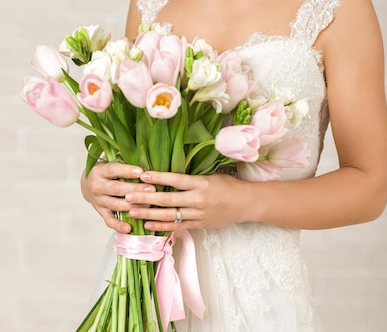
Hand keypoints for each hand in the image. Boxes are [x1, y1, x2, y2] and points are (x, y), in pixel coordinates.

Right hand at [81, 162, 155, 232]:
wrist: (87, 184)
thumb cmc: (105, 170)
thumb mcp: (109, 160)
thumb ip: (122, 159)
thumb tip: (143, 157)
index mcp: (99, 171)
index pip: (113, 170)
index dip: (127, 171)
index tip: (141, 172)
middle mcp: (97, 186)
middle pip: (116, 188)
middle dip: (135, 189)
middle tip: (151, 189)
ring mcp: (98, 201)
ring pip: (115, 205)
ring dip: (132, 206)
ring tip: (148, 205)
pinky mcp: (100, 212)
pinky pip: (109, 220)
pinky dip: (118, 225)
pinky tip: (129, 228)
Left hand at [125, 170, 249, 231]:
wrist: (245, 204)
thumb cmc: (228, 186)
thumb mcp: (210, 176)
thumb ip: (191, 178)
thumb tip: (169, 175)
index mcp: (200, 183)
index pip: (175, 179)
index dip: (158, 177)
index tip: (142, 175)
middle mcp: (197, 199)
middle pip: (167, 199)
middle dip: (146, 198)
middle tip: (127, 196)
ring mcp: (197, 214)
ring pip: (169, 215)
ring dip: (149, 214)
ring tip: (132, 211)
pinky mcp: (198, 225)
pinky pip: (177, 226)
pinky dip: (162, 226)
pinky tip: (148, 225)